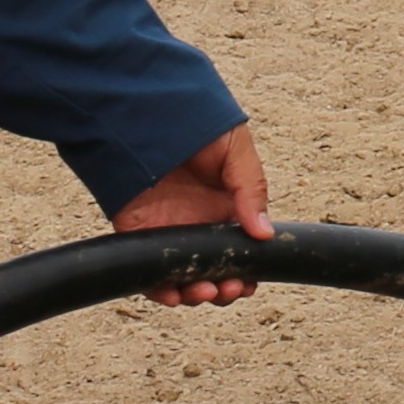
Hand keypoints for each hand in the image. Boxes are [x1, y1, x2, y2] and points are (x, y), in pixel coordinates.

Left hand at [115, 119, 271, 304]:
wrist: (151, 109)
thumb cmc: (199, 125)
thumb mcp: (238, 153)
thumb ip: (252, 192)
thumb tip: (265, 234)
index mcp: (225, 210)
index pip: (239, 255)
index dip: (245, 275)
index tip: (249, 283)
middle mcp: (198, 225)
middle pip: (213, 272)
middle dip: (223, 289)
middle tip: (229, 288)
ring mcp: (168, 231)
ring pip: (183, 278)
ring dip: (196, 293)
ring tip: (205, 290)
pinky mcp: (138, 232)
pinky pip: (149, 272)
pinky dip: (161, 289)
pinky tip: (174, 293)